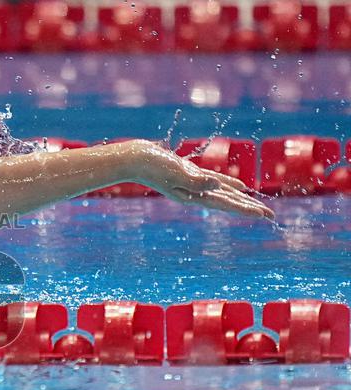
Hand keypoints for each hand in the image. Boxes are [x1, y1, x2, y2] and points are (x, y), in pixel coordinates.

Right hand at [130, 140, 274, 219]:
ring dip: (241, 198)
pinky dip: (229, 183)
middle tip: (270, 216)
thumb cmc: (152, 166)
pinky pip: (215, 180)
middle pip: (228, 202)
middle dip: (248, 208)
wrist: (133, 158)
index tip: (264, 216)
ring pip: (224, 193)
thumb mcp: (175, 172)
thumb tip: (217, 185)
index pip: (225, 204)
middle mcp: (195, 192)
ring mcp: (193, 183)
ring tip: (257, 205)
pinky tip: (239, 185)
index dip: (245, 209)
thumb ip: (196, 180)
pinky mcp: (190, 173)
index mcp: (193, 195)